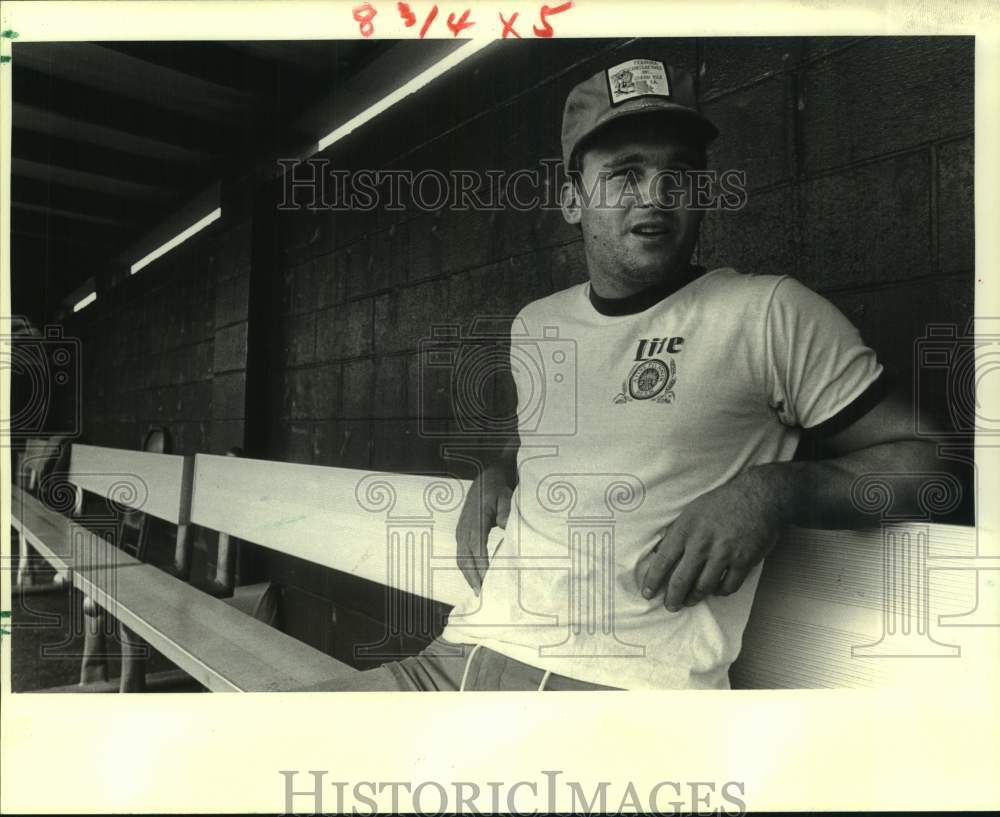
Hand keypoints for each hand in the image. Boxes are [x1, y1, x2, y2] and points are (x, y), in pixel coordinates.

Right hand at [456, 465, 511, 592]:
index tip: (488, 582)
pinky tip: (475, 578)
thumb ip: (505, 510)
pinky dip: (467, 568)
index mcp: (475, 519)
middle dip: (473, 578)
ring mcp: (461, 530)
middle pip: (465, 558)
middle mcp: (464, 527)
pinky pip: (461, 554)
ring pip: (461, 558)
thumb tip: (503, 526)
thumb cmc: (500, 487)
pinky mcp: (461, 532)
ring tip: (479, 591)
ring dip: (468, 576)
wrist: (489, 476)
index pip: (477, 548)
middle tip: (483, 595)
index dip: (481, 566)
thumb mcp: (506, 495)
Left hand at [638, 470, 784, 610]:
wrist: (758, 496)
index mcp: (685, 530)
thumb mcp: (692, 512)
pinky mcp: (743, 561)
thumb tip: (660, 554)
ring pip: (703, 587)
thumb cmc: (721, 503)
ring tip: (690, 600)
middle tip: (670, 606)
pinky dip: (720, 592)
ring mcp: (723, 554)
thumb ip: (677, 533)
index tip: (647, 593)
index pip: (662, 561)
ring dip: (695, 597)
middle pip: (681, 580)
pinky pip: (728, 586)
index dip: (653, 581)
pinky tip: (716, 590)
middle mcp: (701, 544)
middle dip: (672, 598)